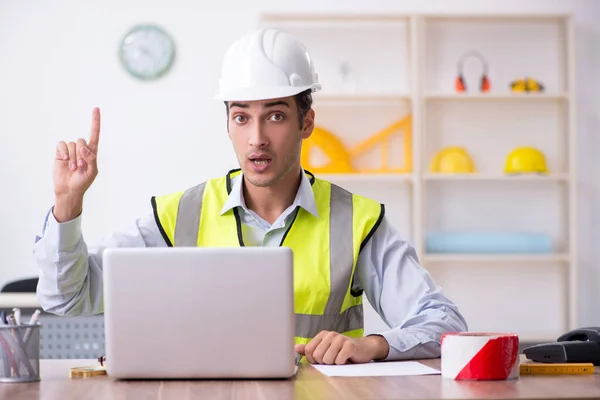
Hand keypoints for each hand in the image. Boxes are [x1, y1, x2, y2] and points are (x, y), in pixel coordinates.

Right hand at [53, 107, 100, 221]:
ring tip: (73, 168)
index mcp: (92, 152)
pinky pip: (62, 145)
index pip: (95, 134)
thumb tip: (84, 148)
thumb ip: (91, 159)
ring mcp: (70, 150)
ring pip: (72, 145)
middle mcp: (81, 148)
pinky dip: (64, 152)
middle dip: (81, 155)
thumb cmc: (83, 182)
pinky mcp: (60, 152)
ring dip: (73, 157)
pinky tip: (65, 160)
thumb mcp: (92, 172)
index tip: (96, 108)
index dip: (95, 121)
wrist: (69, 190)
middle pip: (81, 140)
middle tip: (80, 167)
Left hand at [295, 331, 389, 364]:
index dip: (313, 360)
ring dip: (334, 364)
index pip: (308, 350)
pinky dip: (342, 363)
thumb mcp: (326, 348)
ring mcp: (340, 339)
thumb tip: (296, 348)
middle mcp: (330, 335)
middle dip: (324, 362)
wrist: (363, 348)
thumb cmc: (343, 350)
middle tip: (333, 359)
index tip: (321, 360)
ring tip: (340, 358)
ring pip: (327, 360)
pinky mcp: (349, 346)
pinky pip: (338, 361)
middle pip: (317, 356)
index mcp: (322, 335)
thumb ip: (311, 348)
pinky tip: (346, 358)